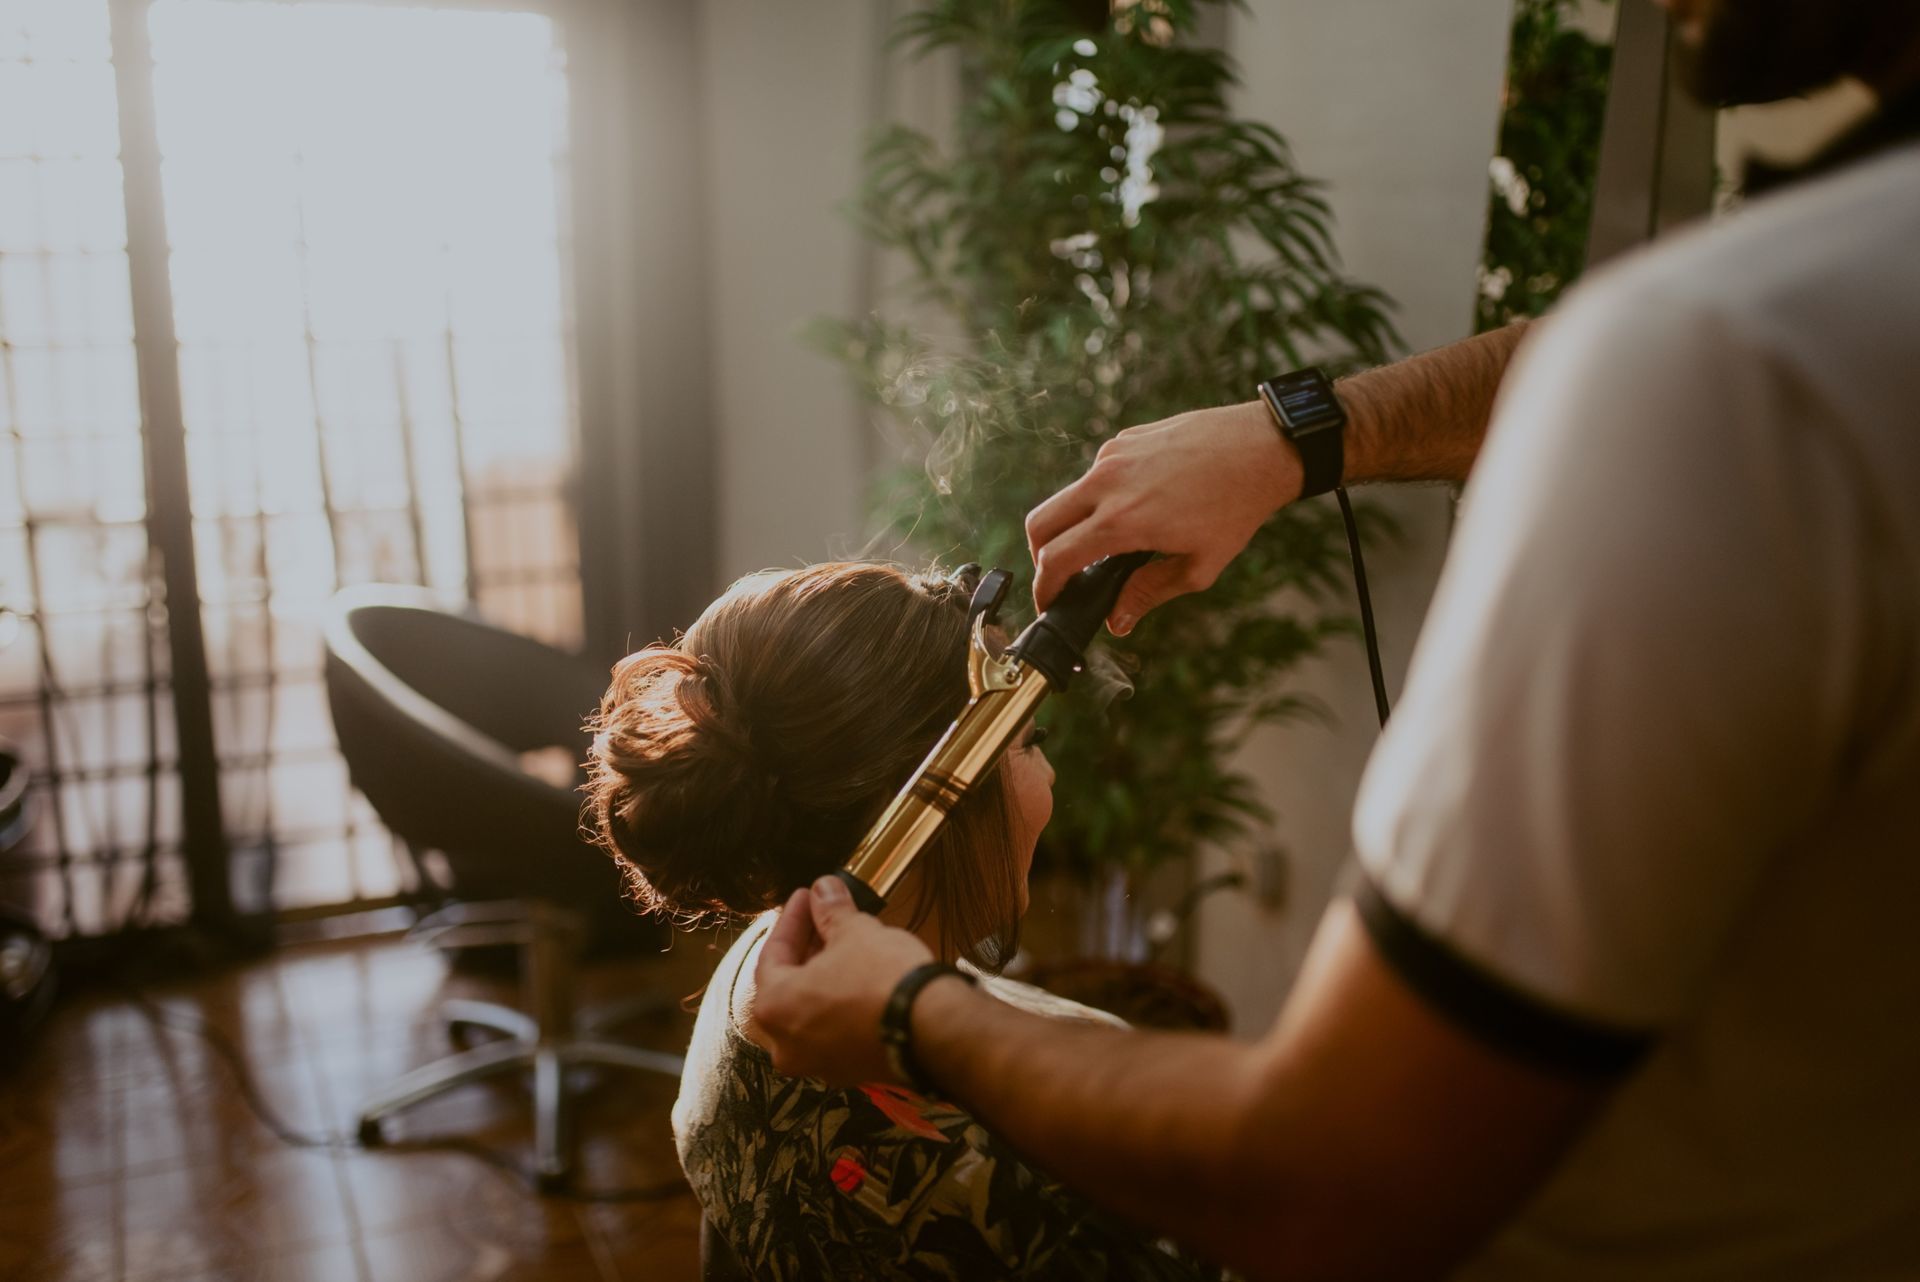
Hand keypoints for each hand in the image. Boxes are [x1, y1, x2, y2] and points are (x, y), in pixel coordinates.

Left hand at [752, 876, 934, 1085]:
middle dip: (808, 947)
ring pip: (813, 1010)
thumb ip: (831, 911)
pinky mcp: (851, 1070)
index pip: (773, 952)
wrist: (934, 1030)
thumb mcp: (854, 932)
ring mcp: (819, 1063)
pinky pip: (837, 1030)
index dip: (793, 919)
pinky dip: (842, 1004)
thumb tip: (824, 890)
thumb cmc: (884, 984)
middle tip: (823, 917)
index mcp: (774, 1007)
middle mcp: (788, 1044)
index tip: (806, 898)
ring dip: (826, 976)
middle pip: (790, 984)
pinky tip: (861, 980)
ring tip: (846, 944)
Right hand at [1025, 401, 1299, 630]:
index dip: (1044, 588)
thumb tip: (1117, 621)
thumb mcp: (1198, 566)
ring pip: (1067, 497)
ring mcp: (1113, 456)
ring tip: (1105, 544)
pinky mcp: (1125, 439)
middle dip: (1039, 556)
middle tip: (1059, 576)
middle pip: (1039, 523)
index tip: (1049, 602)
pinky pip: (1096, 474)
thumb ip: (1148, 594)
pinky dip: (1099, 498)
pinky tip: (1135, 507)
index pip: (1055, 560)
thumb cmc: (1236, 508)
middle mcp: (1106, 483)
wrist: (1261, 447)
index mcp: (1121, 521)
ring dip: (1071, 525)